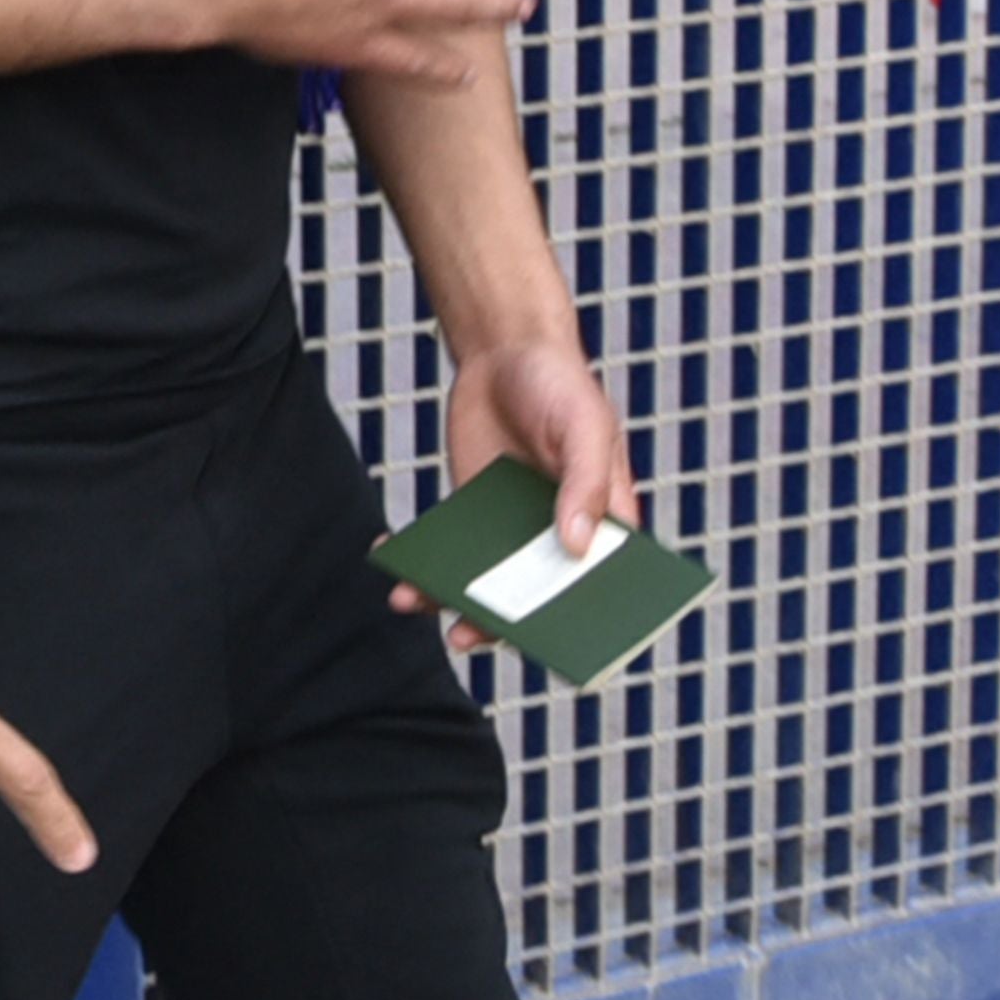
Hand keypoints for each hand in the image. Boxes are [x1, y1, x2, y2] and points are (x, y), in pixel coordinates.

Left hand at [404, 335, 634, 632]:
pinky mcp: (473, 515)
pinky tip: (393, 562)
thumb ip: (587, 484)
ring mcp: (513, 530)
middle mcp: (559, 537)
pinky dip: (420, 560)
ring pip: (486, 582)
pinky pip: (448, 550)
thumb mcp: (585, 427)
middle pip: (535, 597)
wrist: (507, 354)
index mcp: (605, 524)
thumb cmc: (562, 387)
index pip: (599, 586)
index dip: (579, 621)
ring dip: (449, 598)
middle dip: (500, 622)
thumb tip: (577, 545)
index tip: (549, 646)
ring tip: (411, 601)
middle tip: (466, 636)